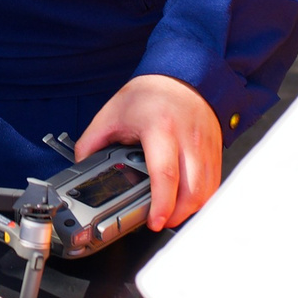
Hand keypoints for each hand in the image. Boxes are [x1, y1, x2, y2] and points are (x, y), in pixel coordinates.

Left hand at [73, 73, 222, 229]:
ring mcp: (205, 145)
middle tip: (160, 222)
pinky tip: (187, 201)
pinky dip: (202, 198)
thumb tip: (81, 164)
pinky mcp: (216, 150)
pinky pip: (214, 182)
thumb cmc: (151, 92)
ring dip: (190, 209)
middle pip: (191, 190)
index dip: (161, 204)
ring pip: (206, 190)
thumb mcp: (113, 112)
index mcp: (160, 128)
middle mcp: (187, 139)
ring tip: (171, 214)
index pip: (165, 174)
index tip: (154, 221)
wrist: (183, 75)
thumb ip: (93, 140)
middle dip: (177, 215)